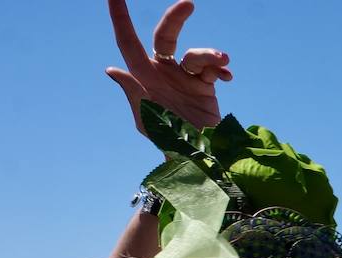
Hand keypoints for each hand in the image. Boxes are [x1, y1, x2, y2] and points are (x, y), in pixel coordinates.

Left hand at [107, 0, 230, 136]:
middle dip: (175, 18)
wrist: (200, 158)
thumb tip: (113, 69)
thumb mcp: (147, 119)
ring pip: (196, 54)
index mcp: (143, 76)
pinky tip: (227, 78)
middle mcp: (163, 72)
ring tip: (223, 62)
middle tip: (189, 3)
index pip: (127, 41)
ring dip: (210, 55)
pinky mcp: (206, 86)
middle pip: (166, 36)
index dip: (120, 18)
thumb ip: (133, 92)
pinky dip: (221, 69)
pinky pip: (214, 69)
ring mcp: (186, 78)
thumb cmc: (167, 143)